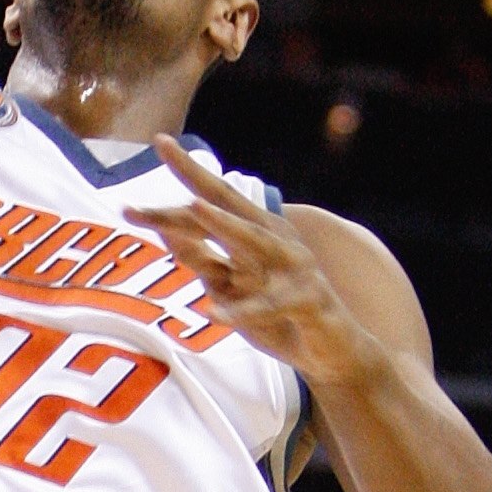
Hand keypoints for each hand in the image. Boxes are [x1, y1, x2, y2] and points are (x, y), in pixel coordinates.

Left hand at [140, 141, 374, 389]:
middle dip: (196, 178)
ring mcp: (294, 268)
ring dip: (225, 225)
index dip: (188, 170)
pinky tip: (213, 313)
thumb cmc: (278, 315)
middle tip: (165, 148)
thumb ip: (204, 260)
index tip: (159, 141)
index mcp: (258, 230)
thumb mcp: (234, 286)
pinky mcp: (307, 301)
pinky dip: (242, 311)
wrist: (333, 350)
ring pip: (255, 243)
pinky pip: (270, 306)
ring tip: (195, 210)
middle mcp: (276, 239)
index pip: (216, 195)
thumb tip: (165, 232)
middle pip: (228, 205)